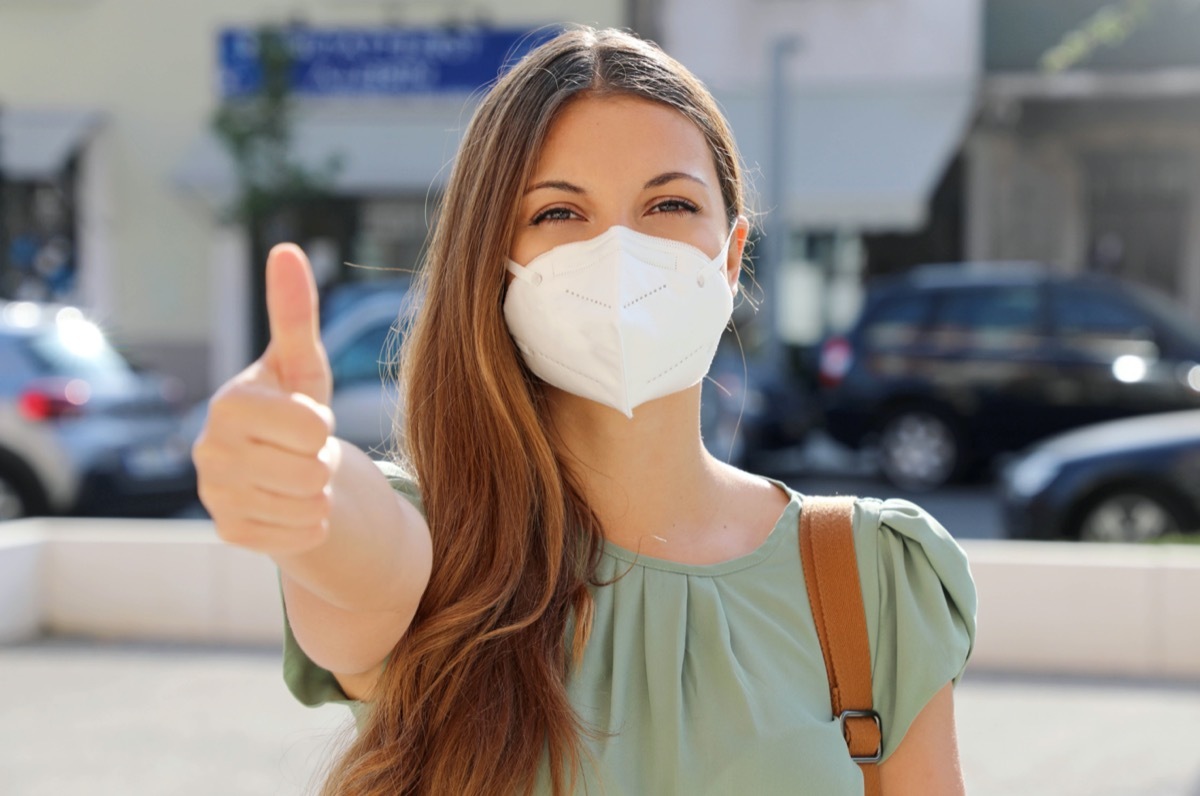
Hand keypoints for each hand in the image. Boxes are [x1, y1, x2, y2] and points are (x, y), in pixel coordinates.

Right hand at [193, 244, 337, 556]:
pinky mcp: (232, 533)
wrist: (284, 467)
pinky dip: (312, 521)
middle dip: (321, 460)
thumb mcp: (303, 363)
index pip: (311, 427)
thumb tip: (286, 249)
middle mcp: (211, 451)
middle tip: (304, 451)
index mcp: (229, 403)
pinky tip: (294, 503)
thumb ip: (294, 312)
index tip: (307, 418)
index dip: (322, 423)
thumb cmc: (295, 405)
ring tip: (299, 473)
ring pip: (308, 504)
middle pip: (311, 470)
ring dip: (319, 491)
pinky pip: (301, 534)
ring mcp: (217, 496)